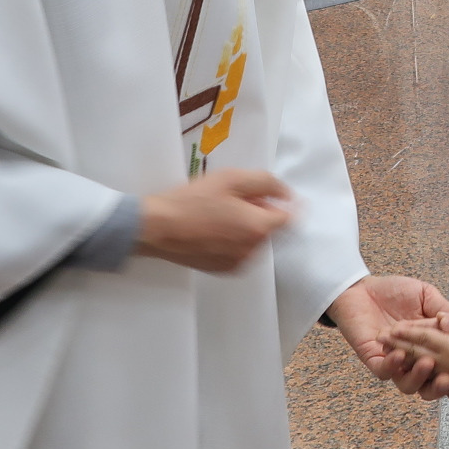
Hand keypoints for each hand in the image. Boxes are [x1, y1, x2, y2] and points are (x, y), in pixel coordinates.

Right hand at [132, 168, 290, 272]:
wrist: (157, 228)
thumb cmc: (193, 200)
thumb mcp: (232, 179)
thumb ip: (267, 183)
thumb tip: (287, 195)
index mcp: (259, 228)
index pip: (290, 219)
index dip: (283, 204)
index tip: (269, 195)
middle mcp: (253, 251)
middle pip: (272, 230)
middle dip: (262, 213)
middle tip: (236, 199)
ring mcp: (238, 263)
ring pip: (255, 242)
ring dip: (248, 227)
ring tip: (222, 212)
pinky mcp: (223, 270)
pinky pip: (240, 252)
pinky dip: (235, 240)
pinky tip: (214, 228)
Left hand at [325, 275, 448, 401]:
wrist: (363, 287)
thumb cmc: (394, 291)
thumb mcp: (427, 297)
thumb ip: (446, 311)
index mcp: (430, 348)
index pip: (447, 369)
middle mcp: (413, 361)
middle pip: (429, 386)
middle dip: (440, 388)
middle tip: (448, 381)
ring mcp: (394, 363)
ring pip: (407, 384)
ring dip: (418, 376)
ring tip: (427, 362)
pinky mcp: (374, 360)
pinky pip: (384, 371)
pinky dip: (393, 365)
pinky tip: (400, 354)